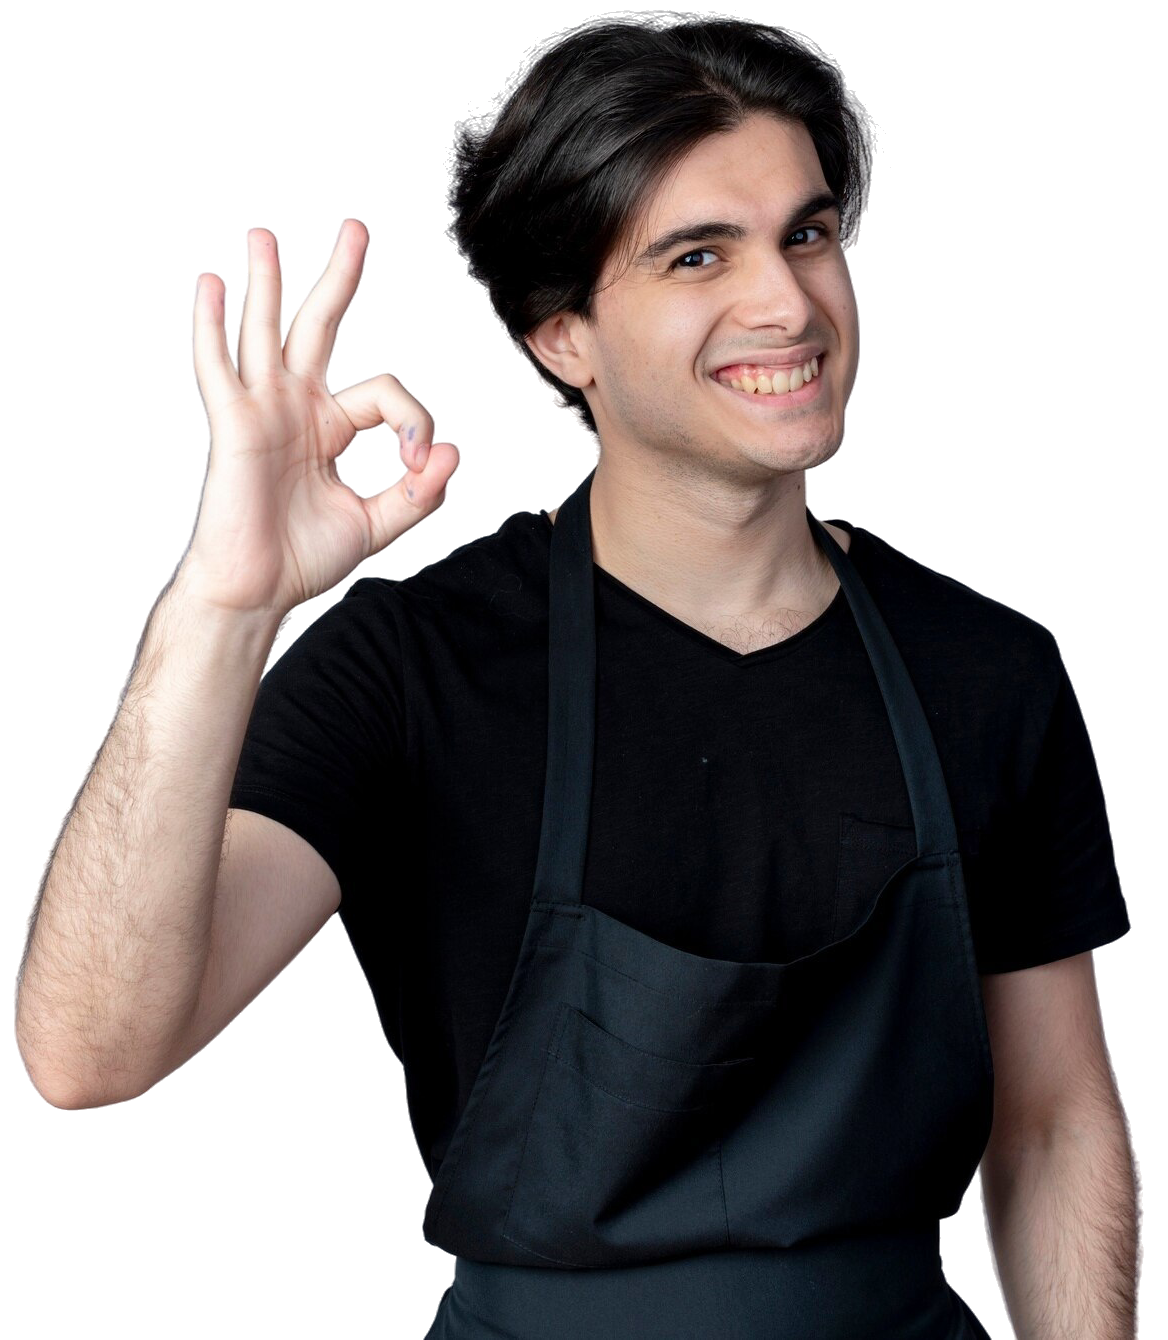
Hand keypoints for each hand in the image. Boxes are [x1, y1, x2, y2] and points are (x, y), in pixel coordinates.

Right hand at [183, 218, 458, 614]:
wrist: (259, 591)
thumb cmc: (306, 559)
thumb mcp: (377, 523)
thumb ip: (418, 494)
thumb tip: (451, 452)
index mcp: (330, 426)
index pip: (384, 393)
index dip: (412, 421)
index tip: (418, 465)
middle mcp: (296, 408)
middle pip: (320, 327)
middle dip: (339, 277)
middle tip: (354, 229)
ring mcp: (262, 411)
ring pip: (265, 332)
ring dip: (266, 282)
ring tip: (262, 236)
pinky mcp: (233, 425)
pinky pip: (218, 368)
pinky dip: (210, 327)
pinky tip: (208, 285)